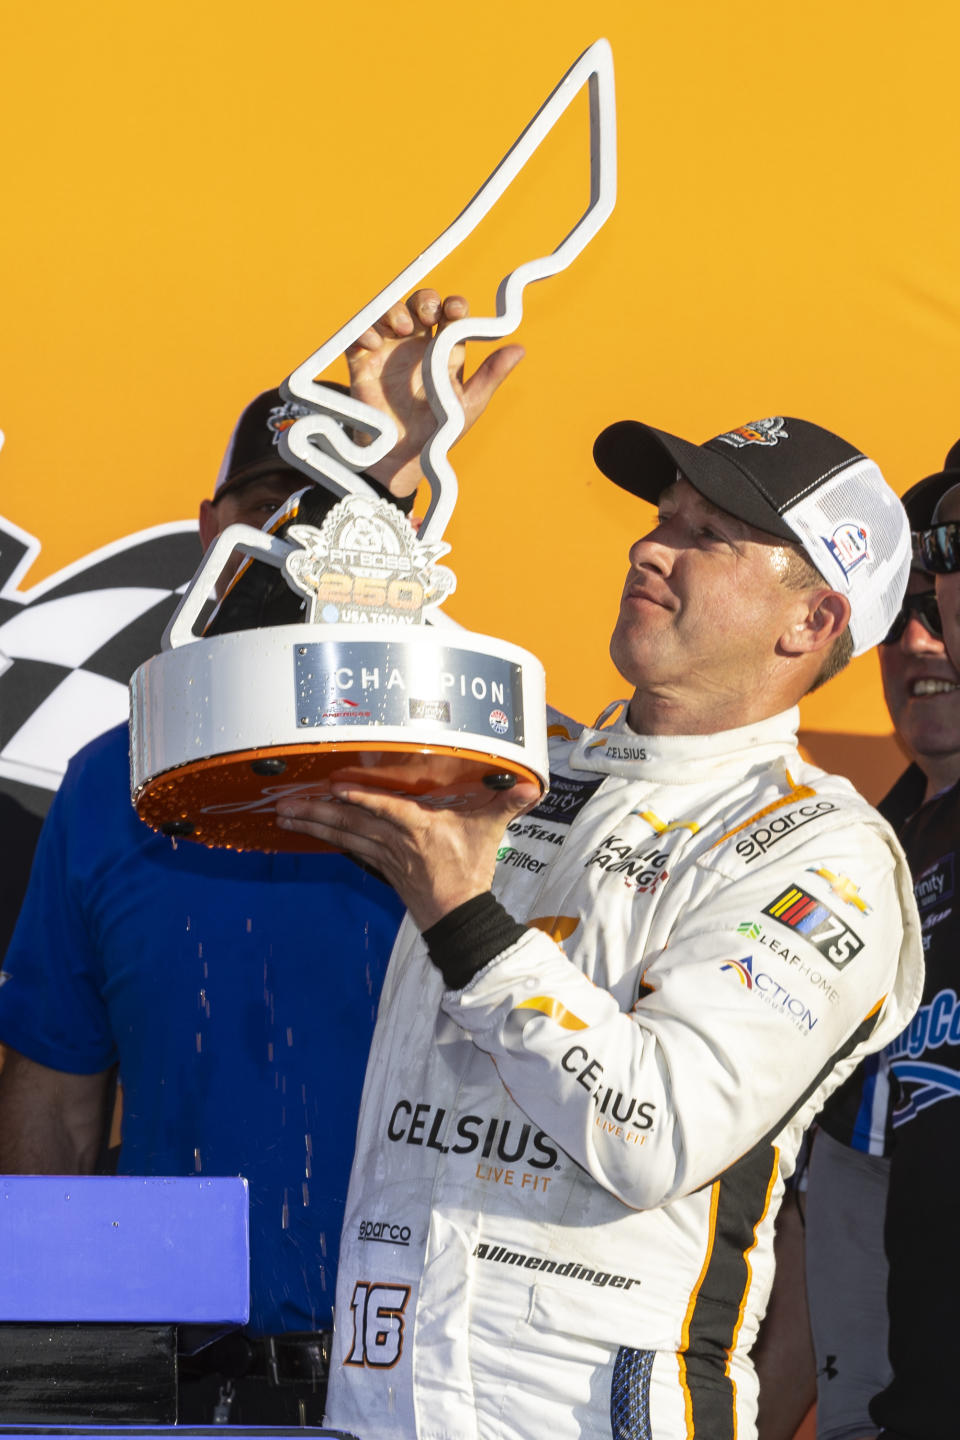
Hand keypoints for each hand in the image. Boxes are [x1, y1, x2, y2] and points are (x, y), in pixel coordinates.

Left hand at [275, 777, 537, 930]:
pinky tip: (309, 830)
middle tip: (284, 803)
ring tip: (283, 814)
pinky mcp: (381, 867)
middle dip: (316, 811)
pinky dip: (328, 838)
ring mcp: (384, 856)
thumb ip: (506, 804)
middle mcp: (395, 841)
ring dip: (313, 824)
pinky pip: (349, 848)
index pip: (386, 810)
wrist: (459, 917)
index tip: (335, 789)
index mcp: (419, 828)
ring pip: (344, 835)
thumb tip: (531, 787)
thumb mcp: (489, 833)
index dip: (362, 799)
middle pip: (351, 822)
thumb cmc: (471, 872)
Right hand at [346, 289, 523, 497]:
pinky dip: (362, 332)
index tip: (456, 311)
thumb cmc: (438, 434)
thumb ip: (491, 377)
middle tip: (428, 314)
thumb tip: (520, 349)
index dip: (454, 306)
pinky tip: (372, 342)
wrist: (402, 461)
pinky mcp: (362, 365)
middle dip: (424, 301)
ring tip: (403, 328)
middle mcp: (416, 346)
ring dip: (394, 311)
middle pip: (419, 306)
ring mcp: (388, 352)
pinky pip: (357, 338)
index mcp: (443, 351)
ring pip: (388, 314)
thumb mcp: (468, 405)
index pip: (450, 315)